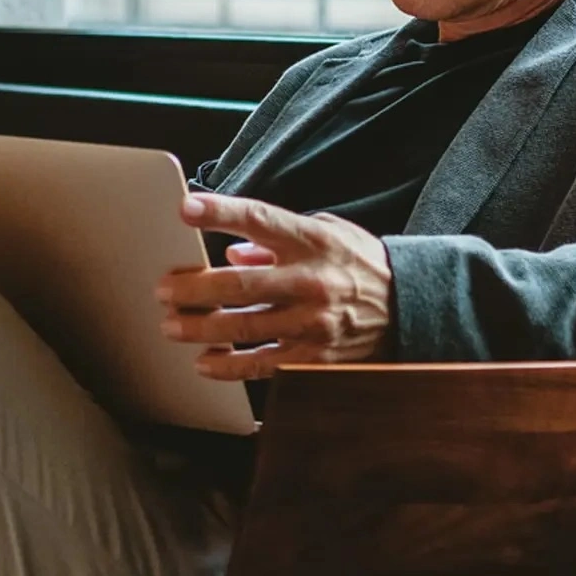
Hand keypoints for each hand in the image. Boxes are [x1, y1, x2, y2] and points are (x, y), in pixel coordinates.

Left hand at [156, 192, 392, 379]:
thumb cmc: (360, 264)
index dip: (220, 212)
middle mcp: (310, 280)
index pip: (258, 219)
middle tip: (164, 290)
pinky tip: (205, 362)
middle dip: (194, 288)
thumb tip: (232, 252)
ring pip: (243, 327)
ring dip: (201, 328)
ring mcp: (312, 322)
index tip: (185, 209)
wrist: (411, 307)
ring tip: (172, 325)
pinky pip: (262, 364)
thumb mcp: (327, 234)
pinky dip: (229, 366)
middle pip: (238, 284)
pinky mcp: (315, 357)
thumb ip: (277, 240)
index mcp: (311, 241)